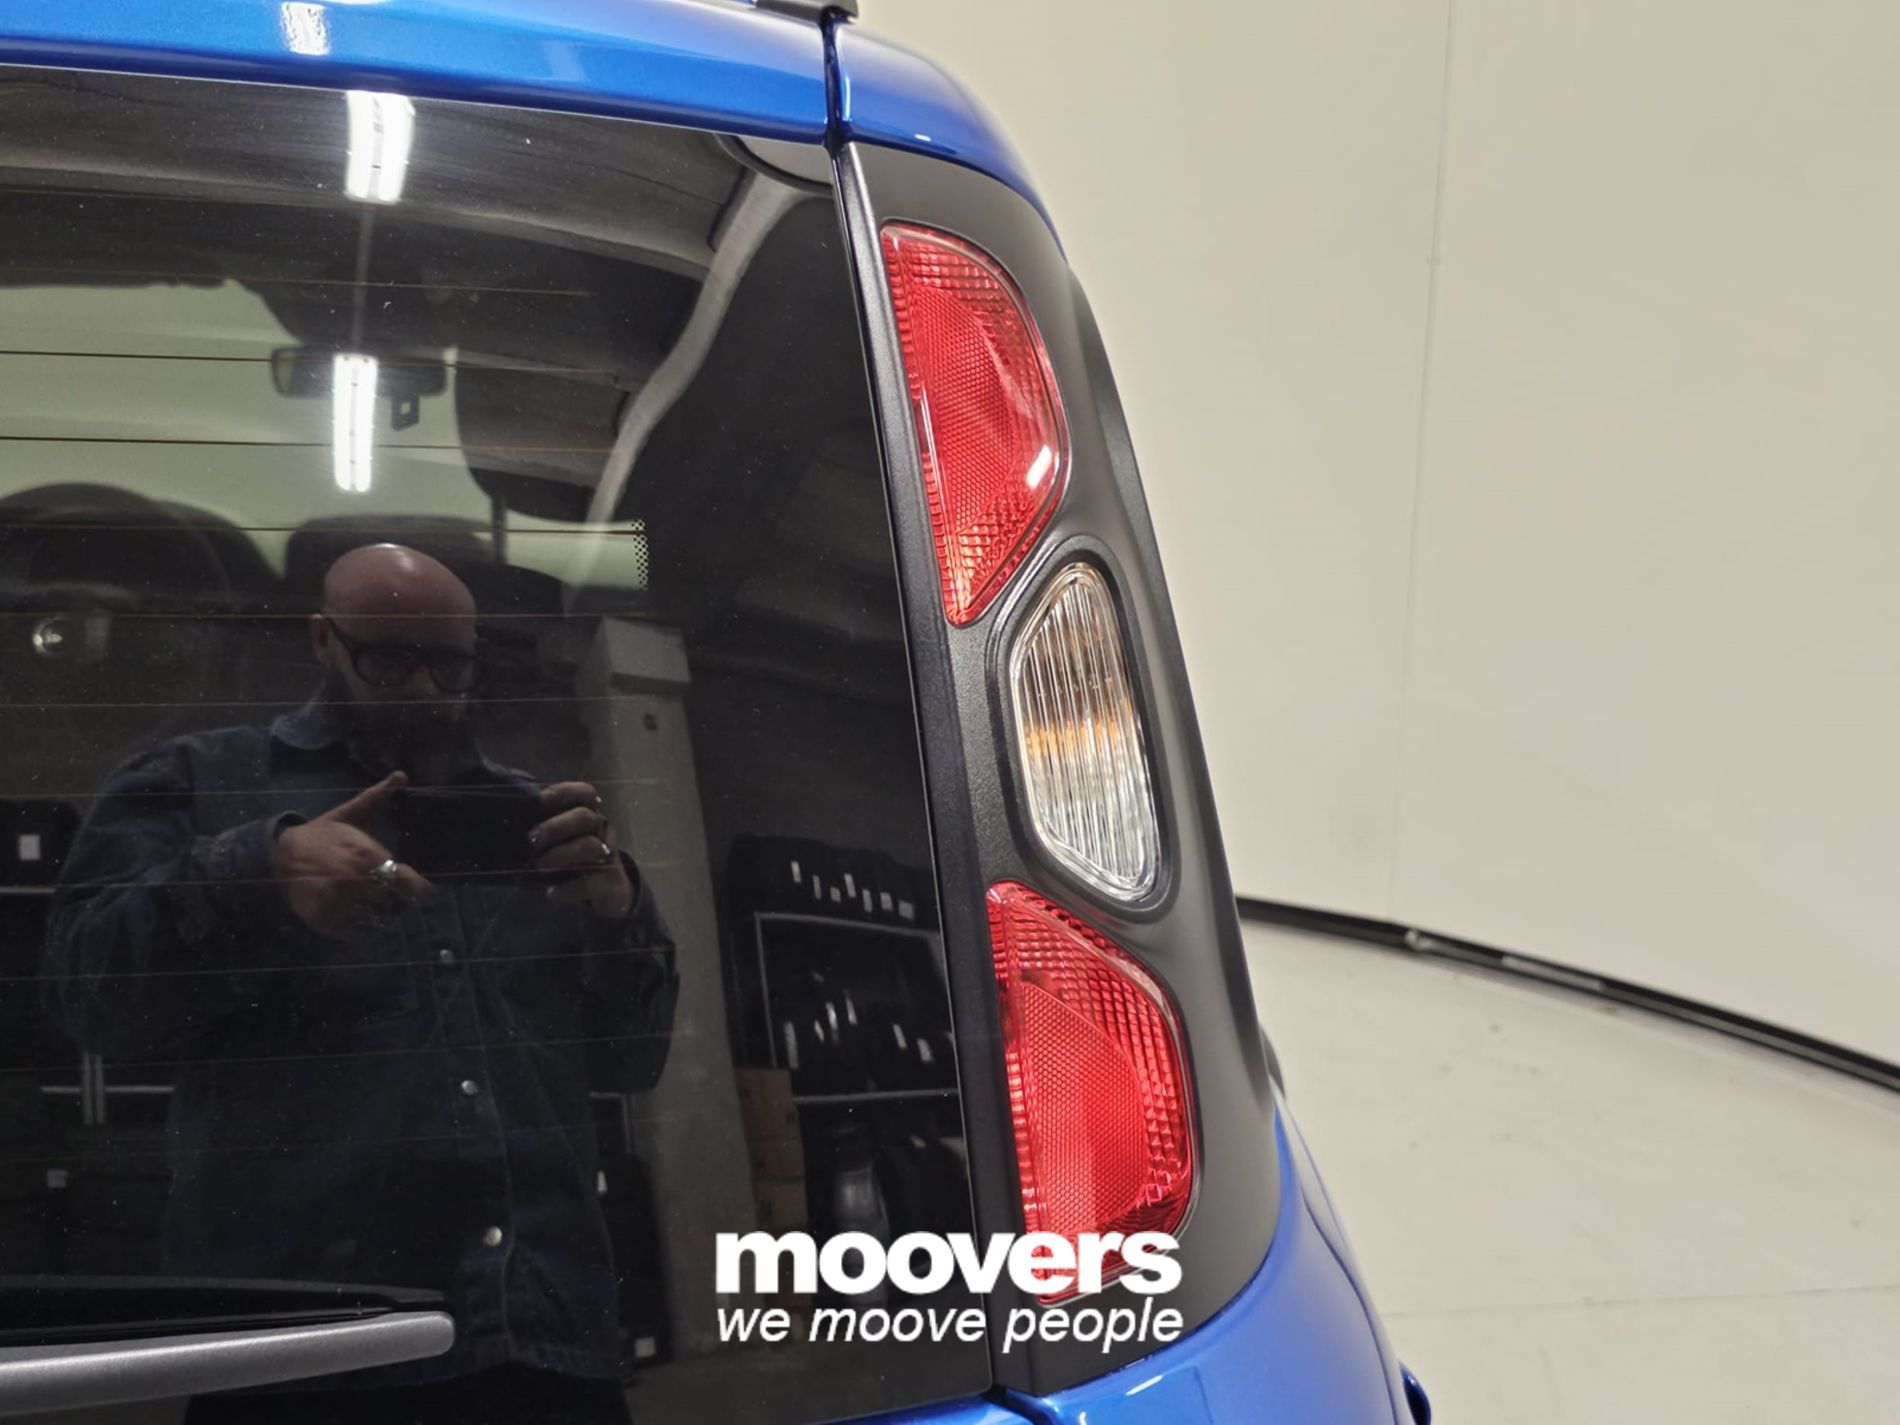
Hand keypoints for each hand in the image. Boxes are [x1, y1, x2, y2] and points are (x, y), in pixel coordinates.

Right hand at [272, 772, 435, 938]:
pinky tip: (351, 912)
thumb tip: (402, 775)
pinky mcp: (327, 922)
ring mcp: (341, 905)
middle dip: (396, 901)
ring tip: (367, 901)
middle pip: (397, 906)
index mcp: (369, 857)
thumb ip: (377, 798)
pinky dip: (358, 927)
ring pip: (378, 921)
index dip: (417, 889)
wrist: (279, 856)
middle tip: (385, 893)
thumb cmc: (321, 835)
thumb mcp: (349, 814)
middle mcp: (357, 883)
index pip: (411, 886)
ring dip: (377, 914)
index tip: (418, 888)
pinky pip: (356, 933)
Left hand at [529, 782, 633, 918]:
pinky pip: (590, 882)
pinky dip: (569, 888)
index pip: (584, 794)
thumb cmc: (570, 859)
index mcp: (588, 815)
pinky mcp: (609, 882)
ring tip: (539, 866)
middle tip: (531, 840)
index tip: (539, 800)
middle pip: (584, 817)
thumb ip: (541, 833)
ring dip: (561, 855)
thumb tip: (507, 831)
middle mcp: (600, 830)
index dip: (563, 793)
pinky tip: (552, 893)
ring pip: (590, 845)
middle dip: (555, 827)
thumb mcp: (556, 842)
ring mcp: (607, 855)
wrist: (604, 890)